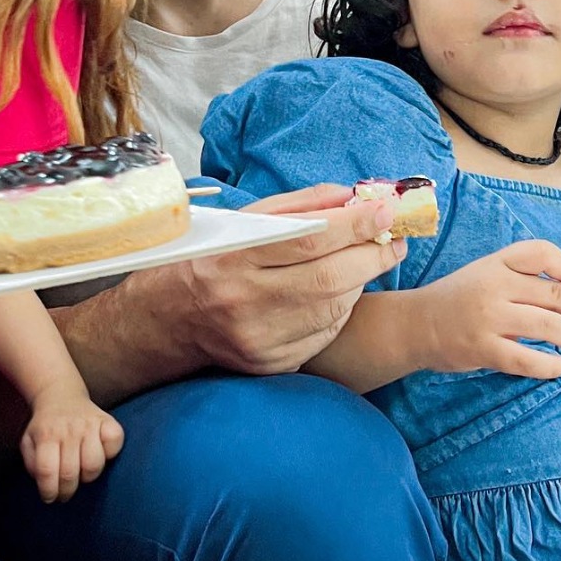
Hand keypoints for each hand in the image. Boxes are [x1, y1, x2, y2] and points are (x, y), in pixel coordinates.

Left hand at [19, 386, 123, 502]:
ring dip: (87, 476)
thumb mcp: (29, 442)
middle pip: (70, 473)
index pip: (46, 471)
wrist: (60, 396)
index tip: (50, 498)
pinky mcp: (108, 421)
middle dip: (67, 491)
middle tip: (65, 493)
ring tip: (81, 472)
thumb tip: (46, 483)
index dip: (48, 491)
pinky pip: (115, 444)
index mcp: (46, 434)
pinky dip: (110, 454)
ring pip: (94, 464)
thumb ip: (32, 463)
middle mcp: (68, 428)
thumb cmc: (45, 427)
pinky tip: (100, 453)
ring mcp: (90, 424)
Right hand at [176, 184, 405, 375]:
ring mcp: (258, 338)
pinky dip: (339, 311)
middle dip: (371, 256)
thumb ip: (296, 206)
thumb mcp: (240, 222)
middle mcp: (243, 300)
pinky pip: (322, 335)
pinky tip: (337, 294)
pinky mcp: (269, 364)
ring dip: (358, 282)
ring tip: (364, 263)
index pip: (309, 238)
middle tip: (393, 242)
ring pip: (332, 308)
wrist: (167, 319)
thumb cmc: (208, 259)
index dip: (355, 224)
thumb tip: (349, 196)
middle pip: (329, 278)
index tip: (385, 211)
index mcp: (233, 256)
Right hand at [409, 240, 560, 378]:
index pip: (540, 253)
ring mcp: (489, 318)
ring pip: (550, 326)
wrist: (414, 324)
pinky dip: (553, 367)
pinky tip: (560, 367)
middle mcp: (493, 286)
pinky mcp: (484, 349)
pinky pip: (531, 360)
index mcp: (494, 264)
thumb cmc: (457, 299)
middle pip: (557, 294)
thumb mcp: (485, 274)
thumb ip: (521, 277)